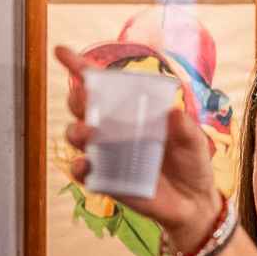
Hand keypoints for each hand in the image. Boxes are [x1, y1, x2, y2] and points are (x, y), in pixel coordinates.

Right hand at [54, 45, 222, 255]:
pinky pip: (84, 172)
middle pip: (84, 108)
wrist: (193, 203)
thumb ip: (185, 128)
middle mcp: (114, 130)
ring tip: (85, 134)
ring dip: (75, 132)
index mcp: (132, 112)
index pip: (102, 86)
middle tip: (83, 99)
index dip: (80, 67)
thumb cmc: (191, 164)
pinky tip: (85, 164)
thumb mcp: (195, 142)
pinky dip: (80, 167)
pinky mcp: (105, 180)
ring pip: (77, 137)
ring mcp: (107, 155)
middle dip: (77, 99)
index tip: (61, 52)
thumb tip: (173, 113)